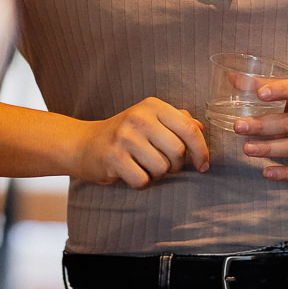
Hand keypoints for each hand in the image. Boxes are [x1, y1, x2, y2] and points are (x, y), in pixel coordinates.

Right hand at [73, 98, 208, 188]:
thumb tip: (200, 127)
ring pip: (162, 168)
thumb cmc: (124, 134)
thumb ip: (176, 120)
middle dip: (175, 165)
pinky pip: (143, 180)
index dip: (201, 150)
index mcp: (153, 106)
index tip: (203, 165)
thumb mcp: (149, 119)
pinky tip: (131, 173)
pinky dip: (140, 182)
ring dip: (157, 174)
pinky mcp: (114, 157)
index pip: (189, 129)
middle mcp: (139, 117)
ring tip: (143, 166)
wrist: (83, 144)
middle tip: (163, 164)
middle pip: (178, 151)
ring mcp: (125, 137)